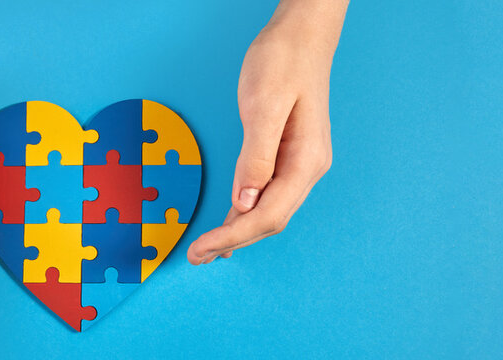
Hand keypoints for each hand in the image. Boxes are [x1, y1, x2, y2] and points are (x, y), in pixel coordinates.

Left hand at [188, 0, 347, 264]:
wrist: (301, 36)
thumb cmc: (284, 62)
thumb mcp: (265, 105)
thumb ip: (256, 156)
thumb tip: (244, 203)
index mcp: (306, 161)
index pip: (268, 214)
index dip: (234, 236)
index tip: (203, 249)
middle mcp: (307, 169)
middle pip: (270, 220)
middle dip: (233, 241)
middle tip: (196, 257)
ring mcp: (298, 164)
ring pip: (268, 211)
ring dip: (238, 232)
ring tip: (206, 250)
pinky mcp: (285, 156)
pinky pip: (265, 194)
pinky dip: (244, 213)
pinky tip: (229, 225)